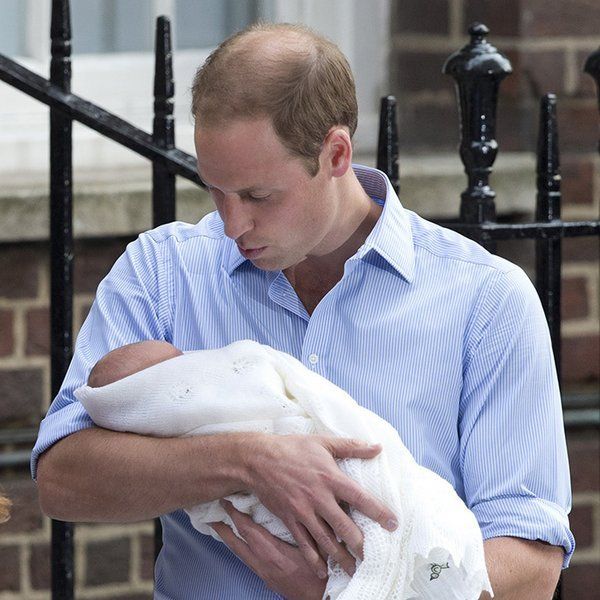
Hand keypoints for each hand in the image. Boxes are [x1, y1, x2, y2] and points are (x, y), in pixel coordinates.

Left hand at [212, 500, 325, 599]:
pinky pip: (247, 559)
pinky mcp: (266, 579)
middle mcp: (261, 563)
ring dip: (230, 538)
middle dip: (222, 527)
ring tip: (221, 526)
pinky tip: (242, 543)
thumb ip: (306, 528)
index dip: (234, 514)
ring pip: (240, 552)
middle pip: (236, 542)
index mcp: (271, 552)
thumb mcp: (315, 546)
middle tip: (211, 514)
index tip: (226, 500)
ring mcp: (262, 573)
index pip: (247, 529)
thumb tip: (300, 506)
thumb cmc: (319, 575)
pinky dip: (240, 548)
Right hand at [242, 434, 397, 578]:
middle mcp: (319, 498)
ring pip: (326, 541)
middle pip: (345, 527)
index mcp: (331, 478)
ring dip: (341, 557)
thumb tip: (377, 447)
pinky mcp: (290, 520)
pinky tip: (323, 570)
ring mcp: (304, 512)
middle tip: (373, 556)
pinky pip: (304, 544)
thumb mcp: (323, 442)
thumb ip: (352, 446)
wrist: (258, 460)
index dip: (379, 512)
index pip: (361, 498)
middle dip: (361, 545)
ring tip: (354, 569)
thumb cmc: (292, 448)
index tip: (393, 524)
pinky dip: (314, 560)